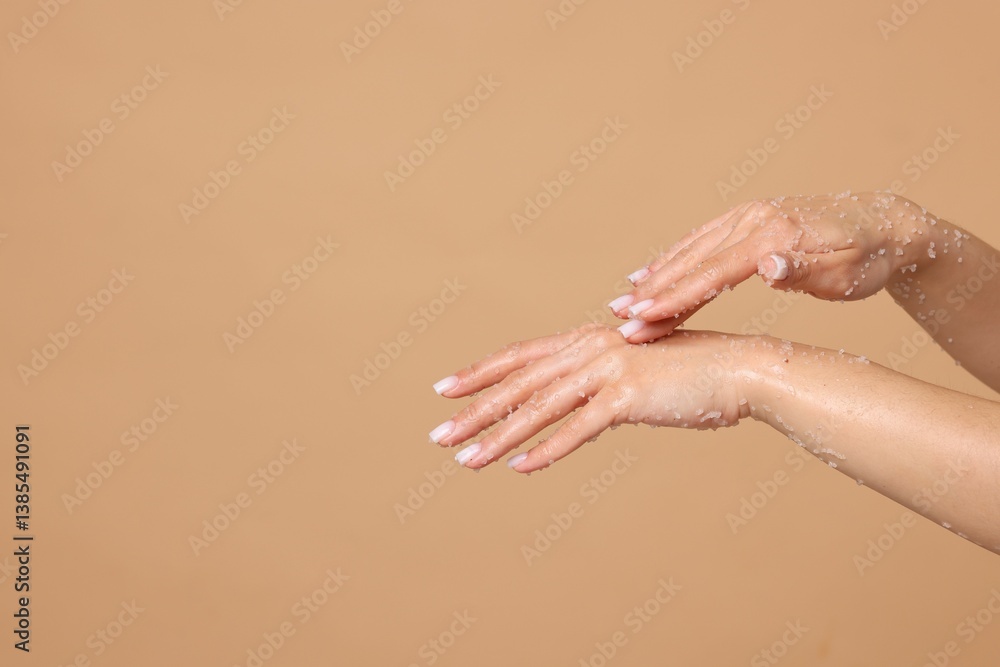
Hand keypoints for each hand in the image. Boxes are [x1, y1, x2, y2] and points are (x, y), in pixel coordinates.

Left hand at [428, 324, 750, 472]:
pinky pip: (579, 427)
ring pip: (540, 408)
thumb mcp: (634, 374)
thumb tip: (574, 406)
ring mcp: (608, 370)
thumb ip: (600, 385)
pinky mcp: (629, 396)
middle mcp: (590, 349)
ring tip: (466, 460)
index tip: (443, 390)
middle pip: (519, 383)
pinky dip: (548, 448)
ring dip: (499, 436)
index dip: (479, 373)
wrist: (740, 368)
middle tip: (437, 435)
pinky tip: (521, 466)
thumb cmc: (688, 373)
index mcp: (587, 341)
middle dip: (475, 410)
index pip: (519, 357)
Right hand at [609, 191, 938, 342]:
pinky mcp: (744, 220)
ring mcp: (746, 217)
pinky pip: (699, 242)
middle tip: (617, 319)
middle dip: (653, 293)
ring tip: (621, 300)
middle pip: (693, 262)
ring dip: (654, 278)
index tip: (643, 319)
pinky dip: (671, 259)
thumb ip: (803, 269)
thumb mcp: (846, 272)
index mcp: (773, 235)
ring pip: (690, 251)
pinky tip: (648, 273)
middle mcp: (752, 220)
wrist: (886, 223)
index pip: (713, 273)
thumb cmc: (868, 257)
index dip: (676, 298)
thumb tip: (767, 266)